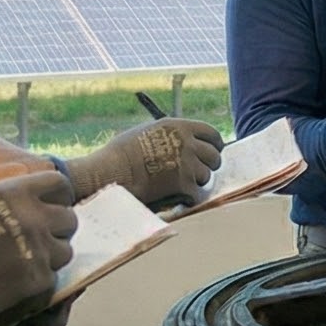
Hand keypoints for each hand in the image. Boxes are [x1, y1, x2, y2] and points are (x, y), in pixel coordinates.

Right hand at [0, 168, 76, 325]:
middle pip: (69, 220)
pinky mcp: (34, 287)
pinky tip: (7, 288)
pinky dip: (35, 285)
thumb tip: (17, 193)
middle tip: (30, 242)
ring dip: (46, 259)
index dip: (55, 197)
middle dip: (54, 230)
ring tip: (14, 267)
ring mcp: (35, 254)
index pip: (59, 185)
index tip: (45, 209)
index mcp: (10, 193)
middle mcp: (30, 219)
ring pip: (63, 253)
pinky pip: (51, 281)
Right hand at [68, 117, 224, 206]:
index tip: (214, 152)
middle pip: (214, 156)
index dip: (214, 145)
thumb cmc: (121, 154)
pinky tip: (176, 198)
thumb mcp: (148, 132)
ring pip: (206, 176)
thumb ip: (170, 136)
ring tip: (177, 185)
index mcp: (178, 126)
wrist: (110, 173)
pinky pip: (196, 194)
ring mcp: (187, 163)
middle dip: (208, 165)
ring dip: (196, 182)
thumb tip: (185, 142)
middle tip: (197, 173)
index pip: (211, 133)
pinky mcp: (184, 184)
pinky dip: (188, 198)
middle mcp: (187, 142)